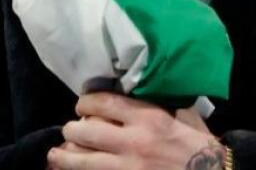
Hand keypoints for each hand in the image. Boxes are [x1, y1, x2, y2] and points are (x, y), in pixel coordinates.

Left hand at [47, 93, 225, 168]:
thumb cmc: (199, 146)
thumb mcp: (183, 117)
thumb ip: (158, 106)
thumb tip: (134, 93)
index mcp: (148, 118)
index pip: (103, 102)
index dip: (85, 101)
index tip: (82, 104)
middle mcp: (133, 141)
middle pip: (84, 130)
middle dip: (72, 129)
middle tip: (71, 130)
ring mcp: (127, 168)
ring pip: (80, 160)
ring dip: (63, 156)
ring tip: (56, 155)